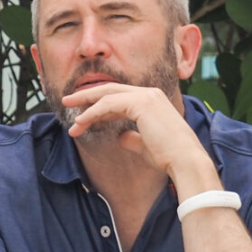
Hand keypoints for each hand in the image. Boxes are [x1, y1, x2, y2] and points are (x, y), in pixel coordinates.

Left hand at [62, 84, 210, 174]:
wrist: (184, 160)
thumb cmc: (168, 156)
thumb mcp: (145, 145)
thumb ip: (132, 138)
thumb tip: (119, 136)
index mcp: (152, 101)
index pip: (119, 97)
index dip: (99, 105)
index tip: (83, 115)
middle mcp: (149, 94)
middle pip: (110, 90)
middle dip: (87, 96)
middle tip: (68, 101)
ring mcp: (146, 96)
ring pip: (107, 95)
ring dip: (86, 106)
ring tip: (71, 117)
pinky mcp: (140, 103)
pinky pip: (108, 104)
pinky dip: (92, 112)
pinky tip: (81, 122)